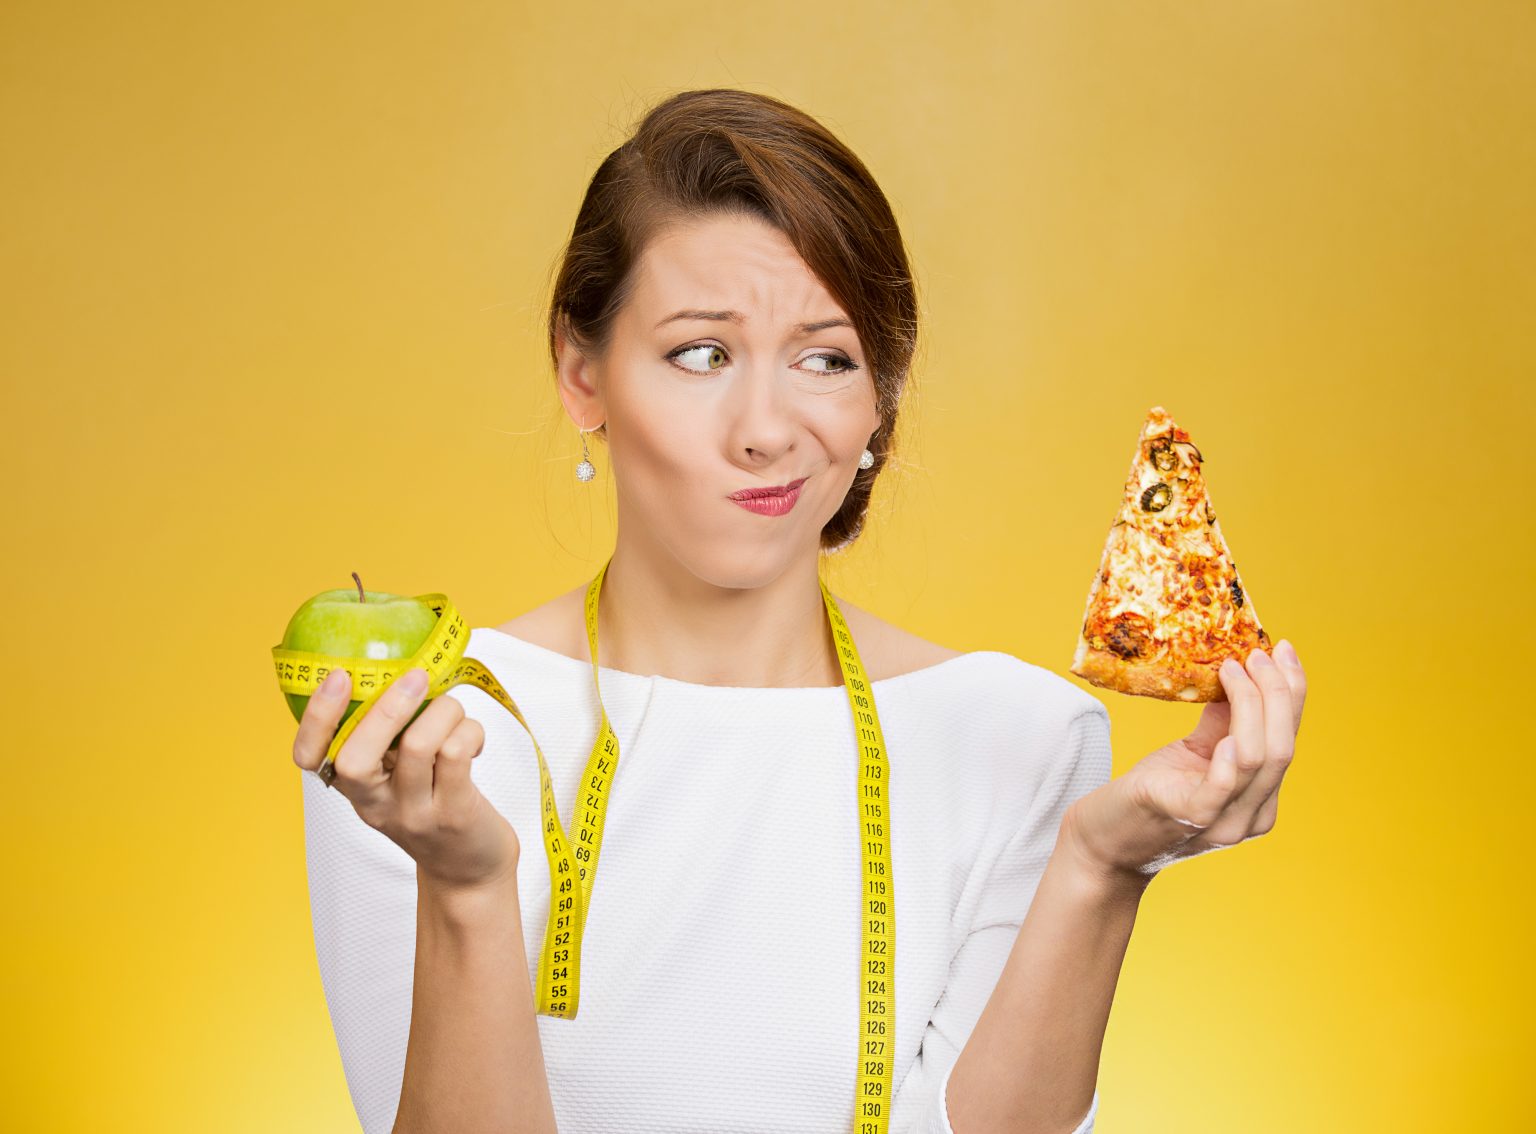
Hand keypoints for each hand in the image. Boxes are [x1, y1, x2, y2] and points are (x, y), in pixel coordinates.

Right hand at [292, 666, 520, 891]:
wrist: (469, 870)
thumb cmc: (434, 803)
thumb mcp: (399, 776)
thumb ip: (390, 735)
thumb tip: (402, 667)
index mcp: (354, 787)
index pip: (308, 758)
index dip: (317, 717)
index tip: (339, 676)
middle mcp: (375, 804)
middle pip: (356, 758)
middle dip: (388, 708)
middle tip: (416, 676)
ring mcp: (413, 813)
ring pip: (419, 745)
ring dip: (445, 711)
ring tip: (454, 712)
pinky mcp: (453, 815)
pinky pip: (457, 754)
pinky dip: (470, 731)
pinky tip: (474, 738)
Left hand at [1061, 640, 1307, 883]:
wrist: (1104, 844)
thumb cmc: (1150, 794)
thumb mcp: (1191, 753)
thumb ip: (1221, 722)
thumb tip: (1235, 670)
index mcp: (1259, 798)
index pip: (1289, 739)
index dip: (1292, 692)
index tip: (1283, 649)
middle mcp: (1251, 815)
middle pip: (1282, 748)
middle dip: (1276, 692)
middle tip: (1256, 653)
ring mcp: (1223, 821)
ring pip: (1259, 759)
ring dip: (1251, 706)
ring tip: (1231, 668)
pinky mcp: (1188, 817)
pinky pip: (1222, 788)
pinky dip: (1229, 759)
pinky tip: (1225, 735)